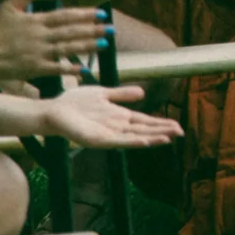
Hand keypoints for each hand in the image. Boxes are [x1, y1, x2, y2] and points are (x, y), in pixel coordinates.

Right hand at [0, 0, 108, 82]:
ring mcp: (39, 53)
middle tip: (110, 29)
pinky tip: (84, 69)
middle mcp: (41, 36)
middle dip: (93, 30)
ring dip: (87, 46)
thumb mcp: (7, 8)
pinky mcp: (36, 68)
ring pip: (68, 48)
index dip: (84, 15)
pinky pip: (56, 68)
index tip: (100, 14)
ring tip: (104, 45)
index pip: (65, 16)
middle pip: (71, 32)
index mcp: (36, 21)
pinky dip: (70, 69)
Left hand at [41, 84, 181, 149]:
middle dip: (162, 131)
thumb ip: (122, 94)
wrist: (53, 110)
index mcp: (118, 116)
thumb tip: (143, 93)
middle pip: (144, 129)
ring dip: (151, 138)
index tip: (177, 125)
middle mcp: (116, 127)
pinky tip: (144, 142)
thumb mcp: (103, 94)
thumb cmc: (74, 102)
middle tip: (181, 133)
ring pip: (135, 137)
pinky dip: (132, 142)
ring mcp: (107, 134)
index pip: (144, 121)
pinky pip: (118, 142)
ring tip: (168, 139)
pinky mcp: (97, 139)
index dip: (160, 123)